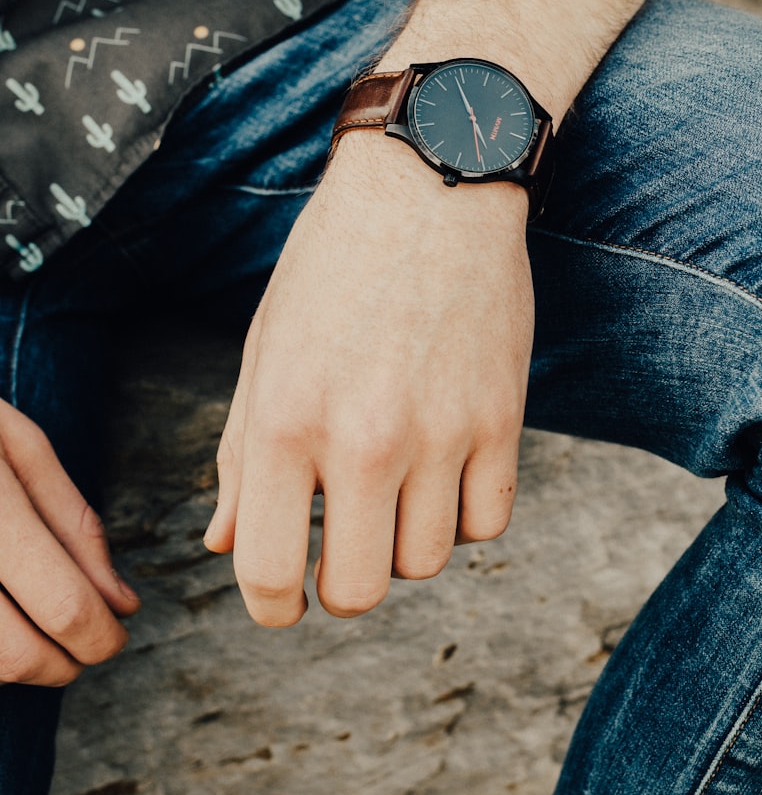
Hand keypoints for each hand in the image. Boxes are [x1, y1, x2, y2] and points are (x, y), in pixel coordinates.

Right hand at [0, 400, 139, 685]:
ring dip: (21, 665)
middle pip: (16, 655)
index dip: (100, 635)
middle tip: (82, 644)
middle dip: (63, 663)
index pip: (63, 604)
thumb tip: (121, 604)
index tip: (114, 633)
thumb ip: (73, 522)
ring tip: (37, 627)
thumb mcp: (16, 443)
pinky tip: (1, 616)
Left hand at [206, 134, 532, 622]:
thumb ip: (239, 456)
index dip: (270, 608)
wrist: (431, 186)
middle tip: (339, 552)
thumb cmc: (332, 265)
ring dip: (403, 544)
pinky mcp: (502, 419)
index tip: (282, 603)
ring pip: (426, 562)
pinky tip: (443, 474)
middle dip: (340, 588)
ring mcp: (441, 432)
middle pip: (357, 592)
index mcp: (285, 420)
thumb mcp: (264, 350)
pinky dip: (462, 517)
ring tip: (394, 491)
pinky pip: (487, 524)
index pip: (268, 572)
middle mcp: (363, 437)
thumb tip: (225, 545)